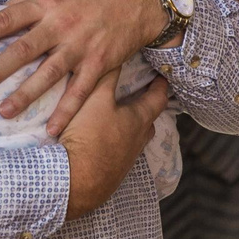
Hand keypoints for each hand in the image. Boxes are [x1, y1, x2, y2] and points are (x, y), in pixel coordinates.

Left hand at [0, 0, 167, 135]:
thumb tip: (4, 11)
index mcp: (48, 2)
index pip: (6, 19)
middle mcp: (61, 24)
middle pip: (22, 50)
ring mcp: (80, 46)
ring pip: (47, 74)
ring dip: (25, 95)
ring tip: (3, 112)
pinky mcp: (99, 63)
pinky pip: (79, 91)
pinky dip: (66, 111)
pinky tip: (52, 129)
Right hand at [62, 72, 170, 218]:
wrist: (76, 181)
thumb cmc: (88, 136)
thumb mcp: (94, 99)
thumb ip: (105, 77)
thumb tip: (115, 57)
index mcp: (138, 119)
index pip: (157, 98)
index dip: (160, 85)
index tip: (162, 76)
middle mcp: (138, 140)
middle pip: (149, 120)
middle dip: (147, 107)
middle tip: (142, 96)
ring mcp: (127, 159)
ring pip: (136, 138)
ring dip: (132, 127)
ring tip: (122, 119)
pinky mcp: (113, 173)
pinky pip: (121, 153)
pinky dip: (117, 143)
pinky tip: (104, 143)